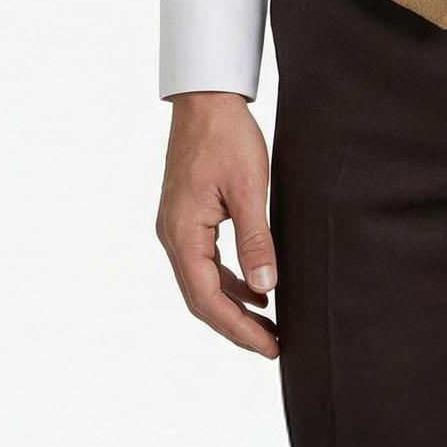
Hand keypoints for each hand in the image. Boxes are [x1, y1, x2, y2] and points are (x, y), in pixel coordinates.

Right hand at [156, 92, 278, 357]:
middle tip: (274, 346)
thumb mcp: (249, 189)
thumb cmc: (227, 137)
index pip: (208, 298)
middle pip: (201, 298)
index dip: (239, 329)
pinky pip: (206, 262)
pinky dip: (230, 280)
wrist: (206, 99)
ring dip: (234, 305)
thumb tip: (266, 290)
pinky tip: (257, 289)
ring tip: (270, 326)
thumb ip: (256, 240)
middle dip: (236, 326)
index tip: (270, 347)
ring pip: (203, 282)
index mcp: (183, 233)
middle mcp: (172, 236)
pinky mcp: (187, 217)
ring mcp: (177, 227)